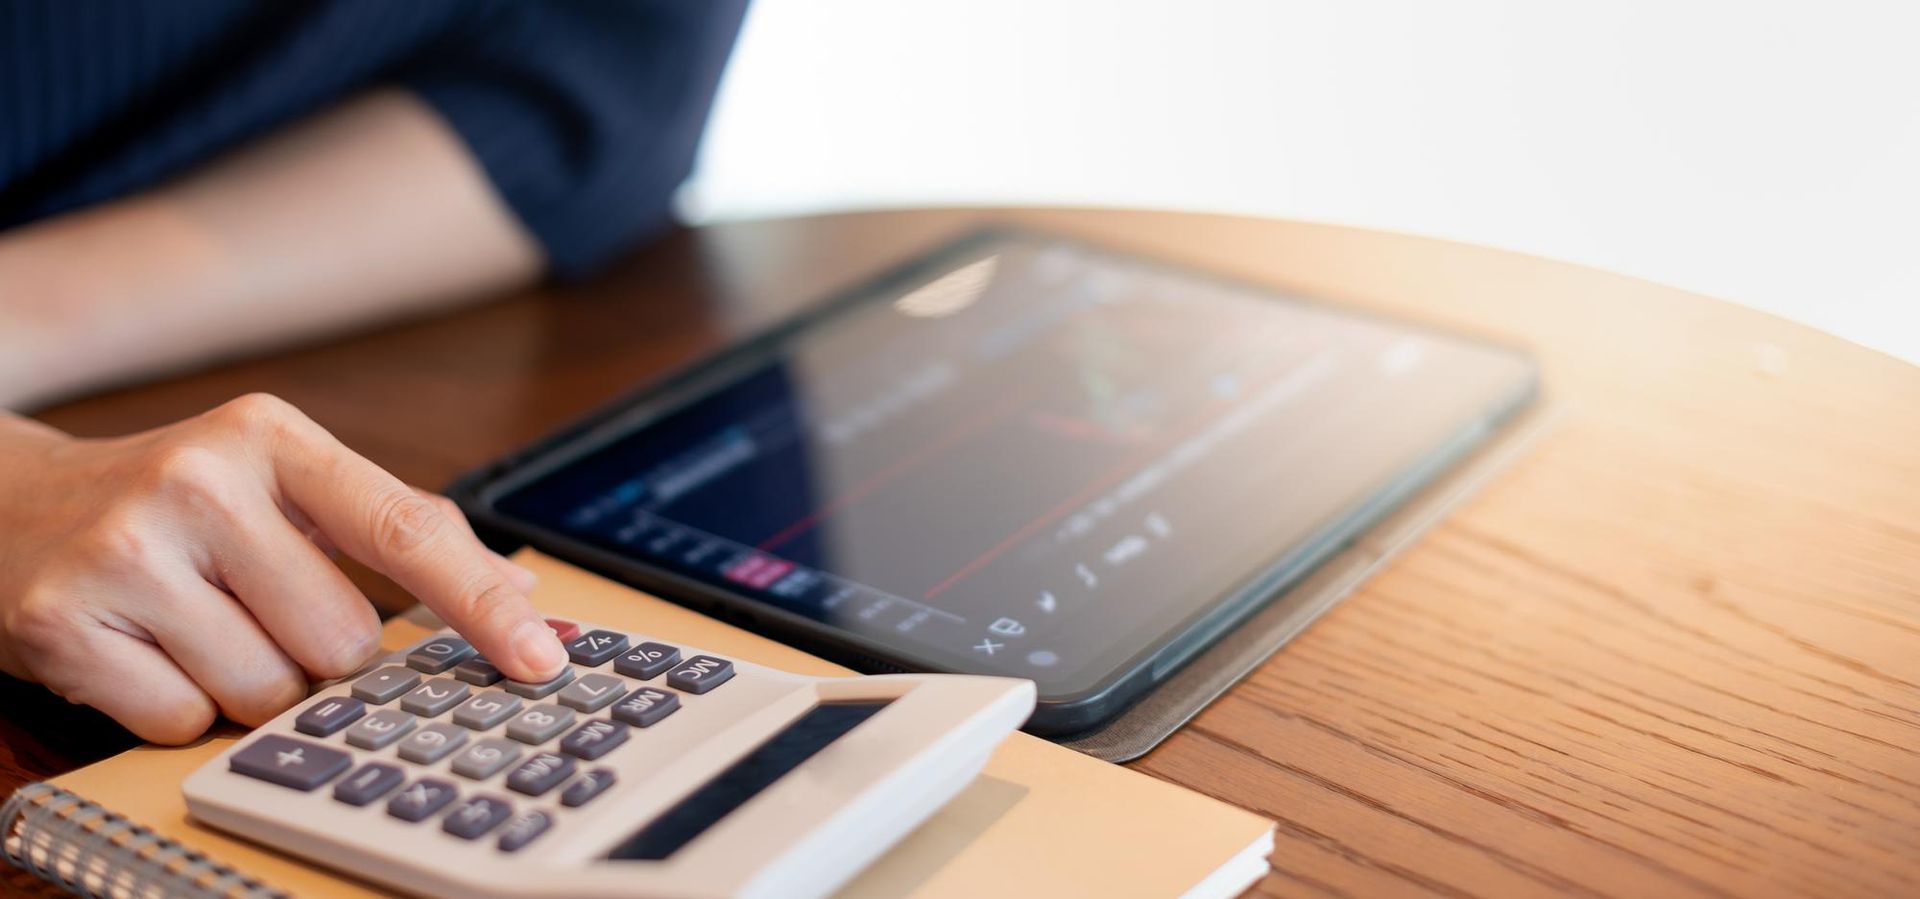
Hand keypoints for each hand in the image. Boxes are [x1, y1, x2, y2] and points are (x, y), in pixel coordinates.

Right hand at [0, 394, 567, 743]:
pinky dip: (175, 706)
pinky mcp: (64, 625)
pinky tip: (144, 649)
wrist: (5, 501)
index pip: (407, 531)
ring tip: (193, 623)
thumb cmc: (172, 499)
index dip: (482, 603)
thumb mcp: (281, 481)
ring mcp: (127, 554)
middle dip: (314, 651)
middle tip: (254, 606)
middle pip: (340, 641)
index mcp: (271, 438)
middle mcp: (200, 483)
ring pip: (266, 691)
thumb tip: (521, 591)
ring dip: (246, 683)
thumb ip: (402, 526)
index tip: (539, 657)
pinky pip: (183, 721)